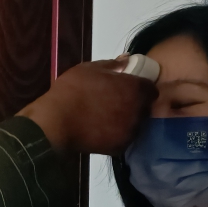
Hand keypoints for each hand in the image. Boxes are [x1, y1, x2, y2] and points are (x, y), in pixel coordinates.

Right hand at [18, 60, 156, 153]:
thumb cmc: (72, 91)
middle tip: (116, 104)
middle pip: (145, 108)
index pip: (151, 89)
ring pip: (135, 125)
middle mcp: (138, 111)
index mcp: (135, 88)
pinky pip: (123, 138)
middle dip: (135, 105)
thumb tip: (126, 59)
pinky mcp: (120, 147)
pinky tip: (101, 131)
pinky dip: (116, 135)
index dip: (140, 88)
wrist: (56, 122)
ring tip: (106, 118)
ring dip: (126, 121)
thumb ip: (112, 64)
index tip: (128, 89)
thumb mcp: (88, 69)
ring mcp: (130, 131)